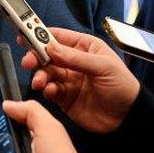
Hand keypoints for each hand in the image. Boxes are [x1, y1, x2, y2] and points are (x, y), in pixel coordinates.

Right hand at [21, 28, 138, 132]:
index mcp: (84, 47)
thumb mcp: (103, 67)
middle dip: (36, 57)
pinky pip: (50, 90)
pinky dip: (46, 90)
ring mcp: (68, 79)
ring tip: (39, 81)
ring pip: (46, 73)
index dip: (41, 35)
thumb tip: (51, 47)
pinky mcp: (65, 97)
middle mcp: (74, 61)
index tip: (26, 36)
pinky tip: (50, 92)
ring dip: (40, 75)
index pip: (58, 37)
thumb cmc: (123, 86)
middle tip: (28, 62)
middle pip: (47, 55)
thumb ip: (76, 58)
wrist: (127, 118)